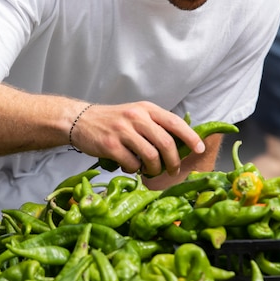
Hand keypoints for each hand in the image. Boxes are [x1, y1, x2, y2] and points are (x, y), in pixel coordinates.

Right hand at [70, 101, 204, 176]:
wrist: (80, 121)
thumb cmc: (112, 121)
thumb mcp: (135, 114)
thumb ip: (155, 125)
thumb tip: (181, 144)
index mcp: (147, 109)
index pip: (175, 122)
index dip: (190, 137)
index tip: (199, 149)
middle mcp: (136, 117)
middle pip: (166, 144)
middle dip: (173, 162)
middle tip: (173, 171)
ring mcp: (123, 131)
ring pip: (151, 157)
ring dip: (155, 169)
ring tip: (151, 171)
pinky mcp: (111, 146)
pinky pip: (132, 164)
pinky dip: (135, 169)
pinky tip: (130, 166)